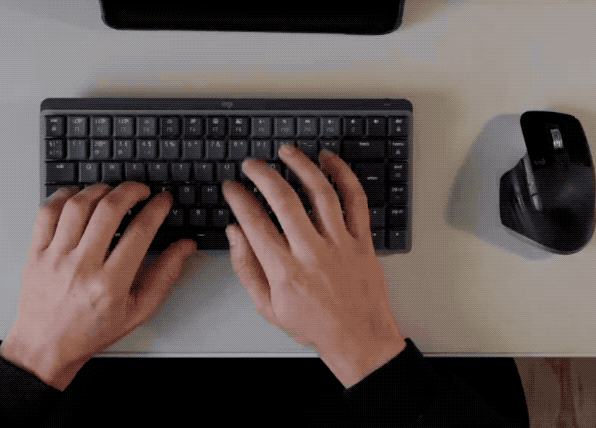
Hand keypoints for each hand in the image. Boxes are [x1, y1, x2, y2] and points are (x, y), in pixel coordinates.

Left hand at [0, 182, 195, 390]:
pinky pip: (47, 213)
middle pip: (109, 210)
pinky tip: (77, 196)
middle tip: (141, 189)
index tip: (163, 200)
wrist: (45, 347)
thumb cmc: (91, 332)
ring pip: (78, 206)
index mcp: (110, 283)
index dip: (156, 209)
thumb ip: (164, 275)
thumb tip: (185, 247)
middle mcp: (82, 267)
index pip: (140, 232)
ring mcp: (56, 258)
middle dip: (131, 191)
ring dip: (99, 190)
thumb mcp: (138, 311)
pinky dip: (64, 197)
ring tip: (111, 191)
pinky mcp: (36, 253)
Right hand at [222, 144, 405, 387]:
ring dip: (301, 166)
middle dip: (263, 175)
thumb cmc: (314, 325)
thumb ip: (247, 268)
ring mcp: (340, 244)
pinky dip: (344, 176)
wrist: (359, 339)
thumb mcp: (268, 307)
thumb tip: (235, 234)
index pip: (254, 222)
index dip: (238, 198)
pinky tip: (330, 161)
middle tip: (252, 164)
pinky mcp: (363, 241)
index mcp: (285, 270)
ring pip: (320, 192)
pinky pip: (356, 200)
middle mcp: (312, 252)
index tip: (232, 187)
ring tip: (287, 151)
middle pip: (283, 200)